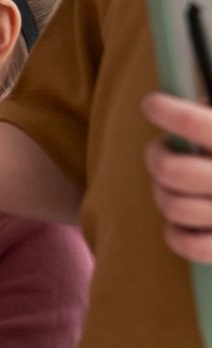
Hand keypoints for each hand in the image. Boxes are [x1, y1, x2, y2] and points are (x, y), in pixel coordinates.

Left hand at [142, 92, 211, 261]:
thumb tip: (194, 103)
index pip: (196, 124)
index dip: (169, 112)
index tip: (151, 103)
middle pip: (172, 170)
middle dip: (156, 157)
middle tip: (159, 151)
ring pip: (174, 206)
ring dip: (163, 194)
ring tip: (171, 185)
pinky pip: (187, 244)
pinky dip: (175, 232)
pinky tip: (181, 219)